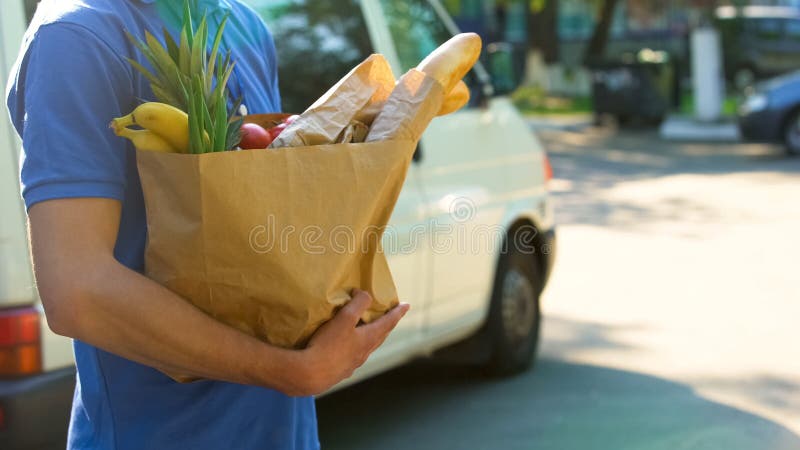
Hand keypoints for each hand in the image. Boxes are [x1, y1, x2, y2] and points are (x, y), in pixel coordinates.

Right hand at [291, 289, 409, 395]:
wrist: (310, 375)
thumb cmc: (329, 345)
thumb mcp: (345, 318)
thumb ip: (358, 303)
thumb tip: (364, 294)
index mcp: (369, 339)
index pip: (388, 322)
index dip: (397, 312)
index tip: (407, 305)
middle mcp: (364, 352)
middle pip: (381, 336)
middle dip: (387, 325)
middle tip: (392, 317)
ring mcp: (353, 364)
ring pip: (368, 348)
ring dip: (373, 337)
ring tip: (371, 331)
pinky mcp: (341, 371)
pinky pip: (354, 356)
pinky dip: (357, 348)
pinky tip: (349, 349)